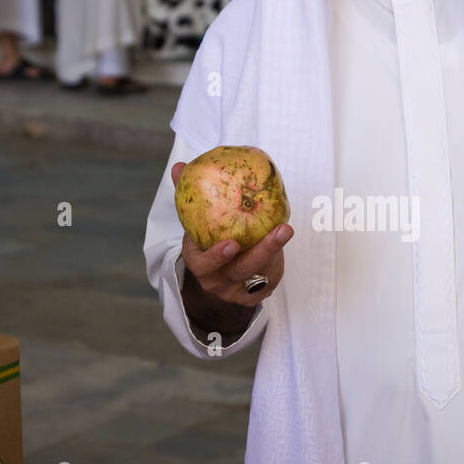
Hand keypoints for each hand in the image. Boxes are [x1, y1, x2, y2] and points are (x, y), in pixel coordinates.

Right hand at [172, 160, 292, 308]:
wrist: (216, 269)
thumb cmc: (206, 236)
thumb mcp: (196, 219)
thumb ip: (186, 194)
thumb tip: (179, 166)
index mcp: (197, 262)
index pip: (202, 264)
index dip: (216, 256)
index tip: (232, 243)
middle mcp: (215, 280)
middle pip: (239, 271)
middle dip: (262, 252)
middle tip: (281, 230)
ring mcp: (234, 291)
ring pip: (259, 275)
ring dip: (275, 253)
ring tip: (285, 229)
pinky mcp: (252, 296)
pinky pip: (269, 280)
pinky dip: (276, 262)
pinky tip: (281, 241)